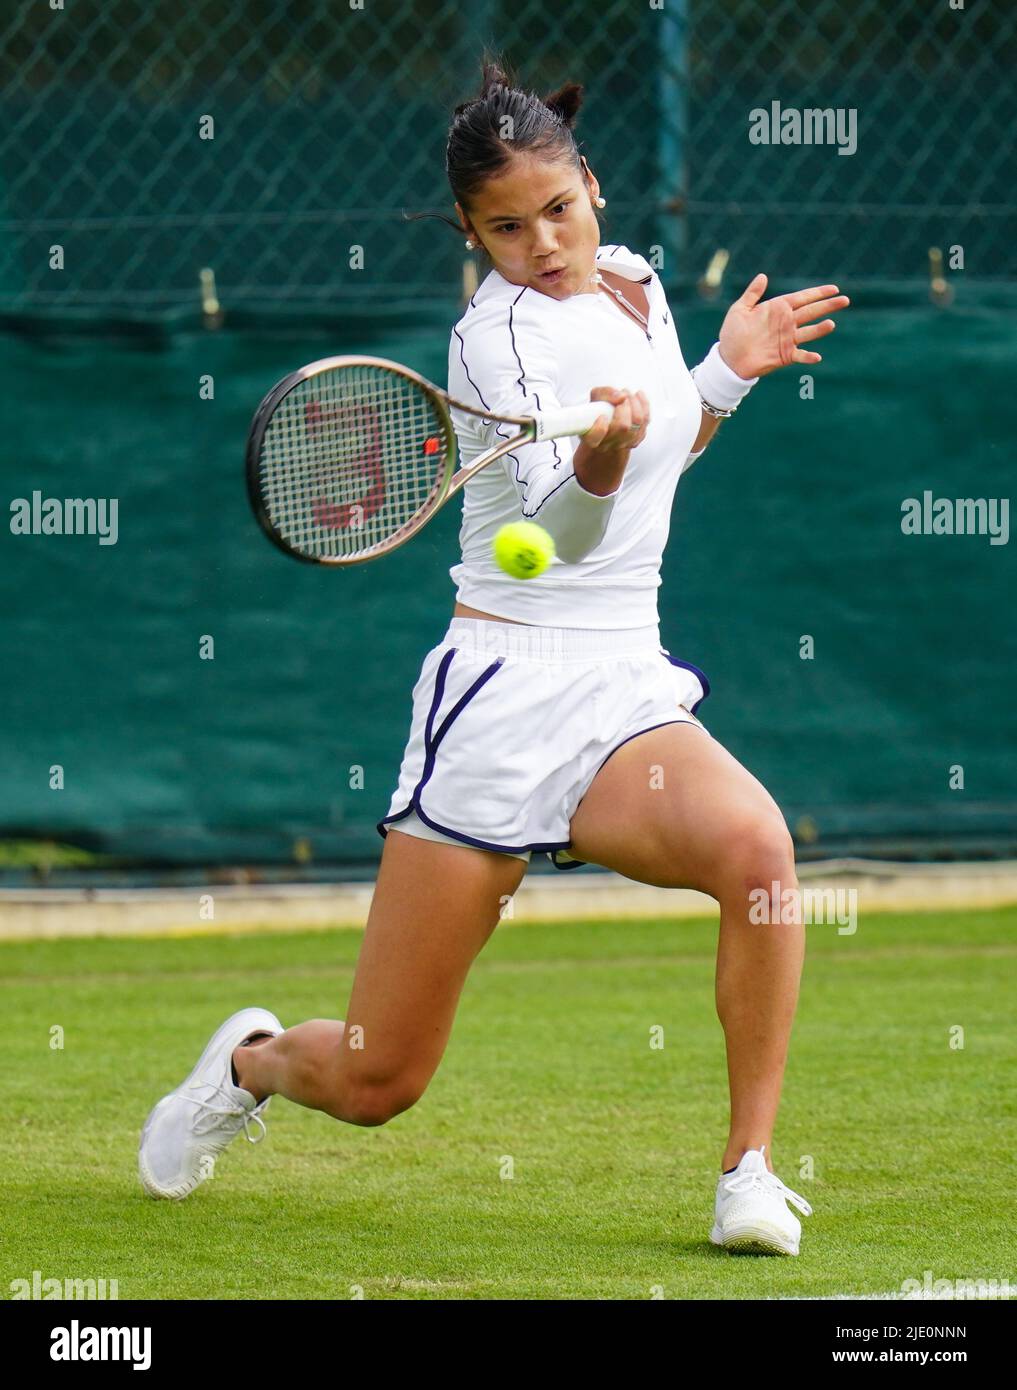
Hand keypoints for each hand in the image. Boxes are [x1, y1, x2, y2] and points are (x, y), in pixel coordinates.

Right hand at [573, 387, 649, 496]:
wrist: (601, 462)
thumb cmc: (591, 431)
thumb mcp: (584, 417)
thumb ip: (599, 398)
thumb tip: (621, 394)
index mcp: (590, 442)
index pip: (595, 438)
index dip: (599, 427)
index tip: (599, 418)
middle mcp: (608, 445)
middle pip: (622, 427)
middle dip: (623, 408)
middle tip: (619, 396)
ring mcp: (624, 444)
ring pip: (636, 425)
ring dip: (635, 405)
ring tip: (628, 394)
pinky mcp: (636, 440)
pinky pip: (645, 423)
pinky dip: (645, 407)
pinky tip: (640, 395)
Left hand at [718, 274, 849, 378]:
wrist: (728, 358)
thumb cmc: (732, 333)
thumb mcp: (739, 309)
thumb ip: (752, 294)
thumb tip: (763, 276)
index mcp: (778, 308)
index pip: (802, 298)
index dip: (818, 293)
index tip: (834, 288)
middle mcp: (786, 322)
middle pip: (811, 312)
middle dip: (828, 306)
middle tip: (845, 300)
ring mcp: (787, 339)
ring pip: (809, 332)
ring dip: (820, 329)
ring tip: (831, 324)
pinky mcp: (784, 356)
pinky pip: (799, 355)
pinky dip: (808, 356)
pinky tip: (817, 356)